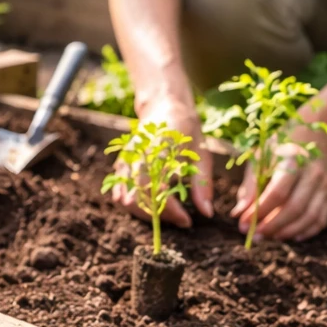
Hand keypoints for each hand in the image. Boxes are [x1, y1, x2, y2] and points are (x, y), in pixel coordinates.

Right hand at [110, 95, 212, 228]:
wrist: (163, 106)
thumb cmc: (186, 129)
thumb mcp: (201, 152)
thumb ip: (202, 183)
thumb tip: (207, 213)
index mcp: (159, 149)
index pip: (157, 188)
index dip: (171, 210)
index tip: (187, 221)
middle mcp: (137, 154)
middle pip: (138, 197)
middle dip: (159, 215)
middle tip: (180, 220)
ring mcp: (126, 158)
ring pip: (125, 198)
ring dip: (145, 213)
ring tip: (167, 214)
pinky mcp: (121, 163)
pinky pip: (119, 191)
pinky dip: (133, 204)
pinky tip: (152, 205)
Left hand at [230, 124, 326, 242]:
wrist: (315, 136)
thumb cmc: (280, 147)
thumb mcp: (261, 156)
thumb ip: (251, 185)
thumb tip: (238, 213)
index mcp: (293, 159)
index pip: (277, 192)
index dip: (260, 211)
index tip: (243, 224)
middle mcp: (312, 173)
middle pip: (295, 207)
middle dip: (273, 226)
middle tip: (255, 236)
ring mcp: (324, 185)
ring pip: (310, 216)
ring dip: (288, 231)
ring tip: (269, 236)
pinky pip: (321, 219)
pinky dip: (306, 232)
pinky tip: (290, 236)